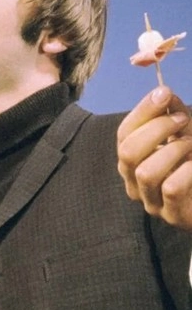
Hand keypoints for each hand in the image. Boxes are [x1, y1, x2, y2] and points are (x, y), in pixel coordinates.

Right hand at [117, 86, 191, 228]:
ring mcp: (152, 202)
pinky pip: (171, 188)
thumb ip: (174, 116)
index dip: (142, 111)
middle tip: (182, 119)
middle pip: (128, 152)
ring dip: (173, 150)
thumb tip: (164, 94)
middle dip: (155, 129)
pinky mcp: (173, 216)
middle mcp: (134, 182)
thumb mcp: (185, 136)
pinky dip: (186, 171)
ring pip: (146, 172)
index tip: (164, 93)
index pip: (124, 134)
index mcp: (132, 161)